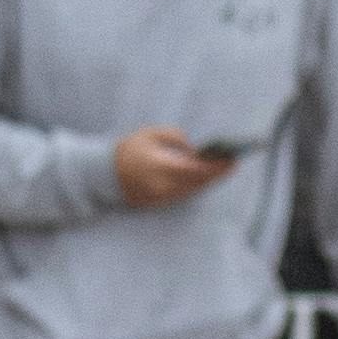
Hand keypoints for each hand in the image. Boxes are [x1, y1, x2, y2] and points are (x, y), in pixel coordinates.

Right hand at [113, 124, 236, 208]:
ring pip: (193, 191)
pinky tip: (208, 177)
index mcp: (160, 167)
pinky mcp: (157, 203)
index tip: (231, 158)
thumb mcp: (152, 135)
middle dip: (217, 173)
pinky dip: (197, 185)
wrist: (103, 173)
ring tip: (225, 168)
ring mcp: (159, 198)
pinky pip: (184, 194)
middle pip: (198, 183)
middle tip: (234, 162)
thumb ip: (177, 139)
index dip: (216, 166)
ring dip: (210, 180)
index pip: (196, 170)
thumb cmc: (130, 148)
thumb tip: (197, 151)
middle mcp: (162, 186)